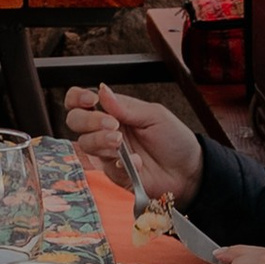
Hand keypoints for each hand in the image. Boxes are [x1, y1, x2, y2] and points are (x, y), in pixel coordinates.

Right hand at [63, 84, 201, 207]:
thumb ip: (126, 106)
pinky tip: (136, 163)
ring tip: (120, 142)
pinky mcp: (114, 173)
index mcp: (114, 111)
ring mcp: (108, 152)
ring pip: (85, 143)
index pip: (81, 101)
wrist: (189, 171)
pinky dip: (118, 164)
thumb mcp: (154, 115)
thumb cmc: (175, 139)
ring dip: (100, 141)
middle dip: (89, 120)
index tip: (91, 100)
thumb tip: (102, 90)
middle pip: (75, 121)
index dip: (77, 98)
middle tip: (112, 125)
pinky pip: (105, 167)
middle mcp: (106, 130)